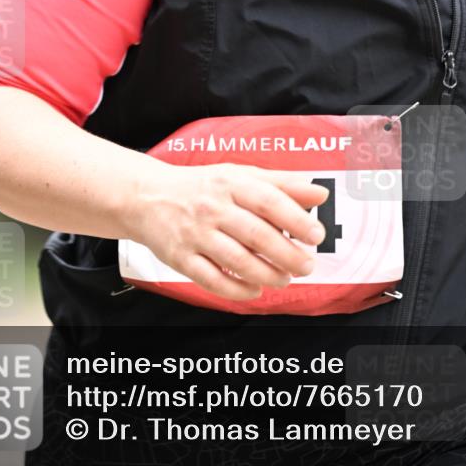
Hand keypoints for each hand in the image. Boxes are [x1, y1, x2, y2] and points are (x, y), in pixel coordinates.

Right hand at [127, 160, 328, 300]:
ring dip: (267, 275)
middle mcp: (212, 207)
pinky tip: (255, 290)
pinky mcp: (180, 257)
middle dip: (287, 255)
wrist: (147, 196)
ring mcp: (195, 234)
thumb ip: (281, 184)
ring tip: (284, 279)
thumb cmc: (201, 187)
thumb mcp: (239, 175)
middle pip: (256, 235)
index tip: (316, 236)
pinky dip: (238, 290)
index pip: (268, 201)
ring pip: (237, 261)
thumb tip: (319, 194)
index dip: (296, 219)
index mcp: (230, 183)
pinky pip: (212, 280)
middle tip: (306, 265)